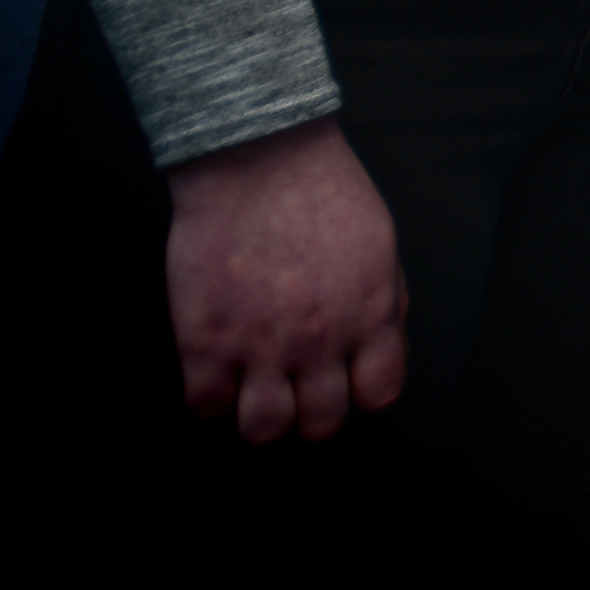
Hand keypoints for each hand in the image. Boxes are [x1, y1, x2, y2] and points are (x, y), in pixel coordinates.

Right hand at [166, 115, 409, 443]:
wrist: (258, 159)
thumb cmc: (321, 191)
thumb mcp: (380, 244)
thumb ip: (384, 303)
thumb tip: (383, 350)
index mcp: (370, 317)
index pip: (379, 394)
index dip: (360, 390)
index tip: (342, 377)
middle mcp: (320, 341)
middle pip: (320, 423)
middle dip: (309, 412)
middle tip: (293, 388)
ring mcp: (260, 345)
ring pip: (262, 429)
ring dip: (259, 416)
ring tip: (252, 388)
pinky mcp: (204, 339)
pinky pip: (204, 404)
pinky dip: (208, 397)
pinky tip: (213, 368)